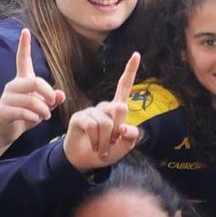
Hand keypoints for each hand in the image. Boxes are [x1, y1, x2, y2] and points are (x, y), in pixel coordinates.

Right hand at [0, 29, 65, 146]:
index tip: (25, 30)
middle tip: (53, 103)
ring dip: (43, 110)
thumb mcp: (43, 108)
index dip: (24, 46)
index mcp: (22, 81)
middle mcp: (12, 85)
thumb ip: (53, 100)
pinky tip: (35, 120)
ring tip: (45, 116)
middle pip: (35, 81)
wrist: (6, 132)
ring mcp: (6, 98)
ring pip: (31, 100)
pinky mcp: (3, 111)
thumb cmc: (26, 116)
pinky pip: (24, 112)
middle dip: (48, 93)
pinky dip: (34, 118)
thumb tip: (61, 94)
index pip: (22, 59)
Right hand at [63, 52, 141, 170]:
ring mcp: (91, 111)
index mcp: (117, 109)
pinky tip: (93, 145)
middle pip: (120, 109)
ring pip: (106, 123)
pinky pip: (92, 127)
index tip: (136, 55)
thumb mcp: (125, 146)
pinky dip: (96, 141)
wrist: (86, 162)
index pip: (124, 87)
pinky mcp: (79, 117)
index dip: (130, 71)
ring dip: (106, 141)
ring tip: (102, 148)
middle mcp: (104, 107)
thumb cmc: (107, 152)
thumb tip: (124, 128)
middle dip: (118, 130)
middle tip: (112, 142)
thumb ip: (131, 136)